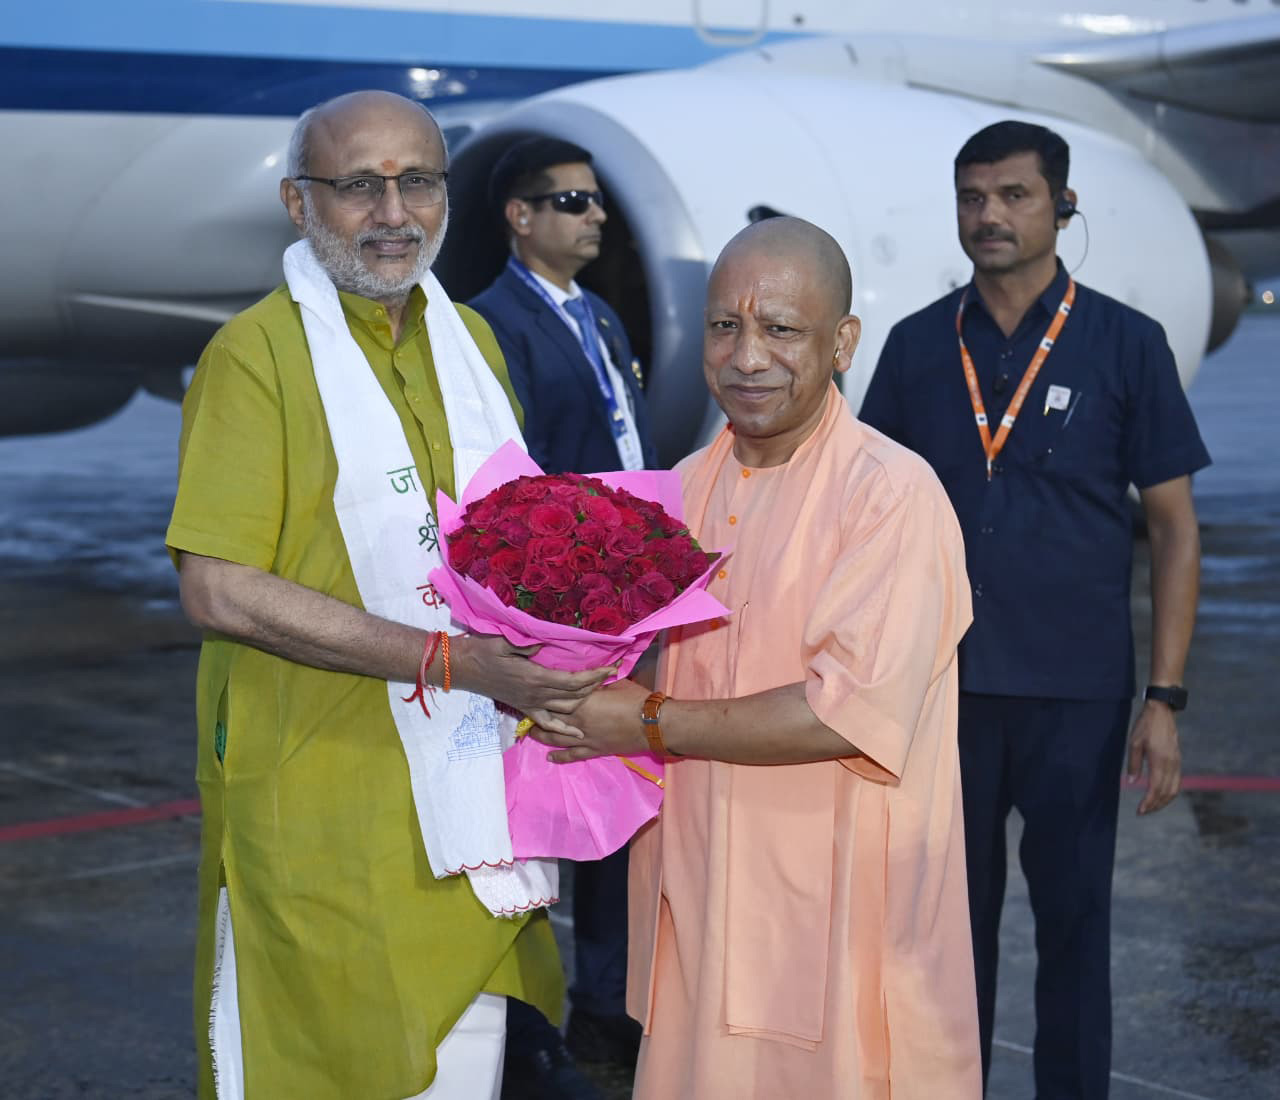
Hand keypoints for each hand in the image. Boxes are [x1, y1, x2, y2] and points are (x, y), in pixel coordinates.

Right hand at [451, 633, 613, 719]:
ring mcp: (530, 703)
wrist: (463, 667)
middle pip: (574, 695)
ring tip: (600, 692)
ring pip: (566, 709)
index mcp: (535, 676)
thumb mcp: (505, 641)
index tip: (611, 668)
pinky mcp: (523, 707)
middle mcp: (535, 693)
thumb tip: (544, 646)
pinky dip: (563, 729)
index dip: (595, 676)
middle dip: (596, 686)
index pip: (573, 680)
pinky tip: (578, 733)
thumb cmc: (483, 650)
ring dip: (585, 702)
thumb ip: (527, 645)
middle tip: (613, 675)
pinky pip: (547, 723)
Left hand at [528, 679, 651, 762]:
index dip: (543, 696)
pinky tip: (549, 757)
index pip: (557, 697)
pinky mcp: (594, 750)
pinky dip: (560, 757)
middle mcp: (578, 720)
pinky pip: (572, 755)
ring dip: (541, 736)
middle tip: (525, 712)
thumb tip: (592, 677)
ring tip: (529, 733)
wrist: (653, 724)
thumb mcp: (615, 684)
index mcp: (583, 700)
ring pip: (556, 738)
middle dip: (536, 716)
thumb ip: (598, 683)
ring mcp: (585, 738)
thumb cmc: (636, 700)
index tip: (532, 692)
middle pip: (551, 719)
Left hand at [1125, 700, 1181, 814]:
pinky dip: (1170, 792)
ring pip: (1174, 789)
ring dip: (1164, 801)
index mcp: (1159, 759)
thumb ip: (1133, 764)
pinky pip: (1177, 782)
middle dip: (1155, 805)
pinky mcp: (1178, 760)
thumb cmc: (1145, 726)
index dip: (1149, 802)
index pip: (1155, 788)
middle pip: (1166, 792)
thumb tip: (1131, 782)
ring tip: (1151, 807)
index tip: (1140, 810)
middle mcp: (1171, 763)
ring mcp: (1177, 762)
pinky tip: (1161, 795)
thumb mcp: (1134, 743)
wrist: (1162, 712)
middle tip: (1143, 812)